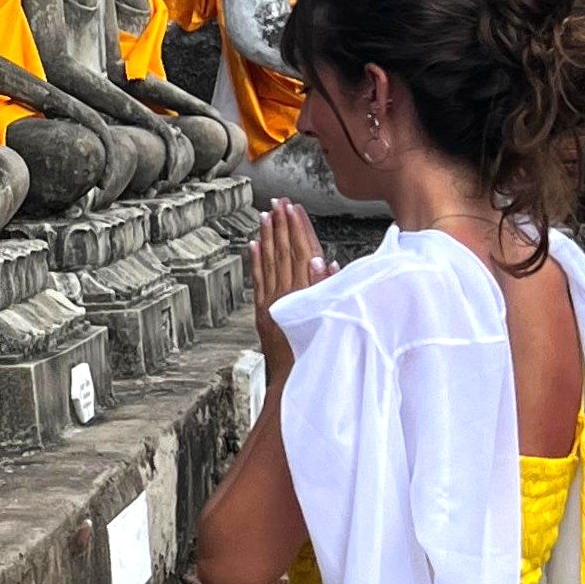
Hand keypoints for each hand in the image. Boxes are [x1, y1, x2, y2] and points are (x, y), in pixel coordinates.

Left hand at [250, 198, 329, 376]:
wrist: (297, 382)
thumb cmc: (320, 354)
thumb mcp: (331, 320)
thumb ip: (326, 289)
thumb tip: (323, 260)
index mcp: (305, 293)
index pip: (302, 252)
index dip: (298, 228)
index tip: (294, 208)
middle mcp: (285, 294)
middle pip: (284, 252)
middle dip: (281, 225)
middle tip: (279, 202)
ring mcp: (271, 303)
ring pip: (269, 262)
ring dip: (268, 237)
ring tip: (266, 215)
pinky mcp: (263, 312)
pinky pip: (258, 280)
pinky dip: (255, 261)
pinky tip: (253, 244)